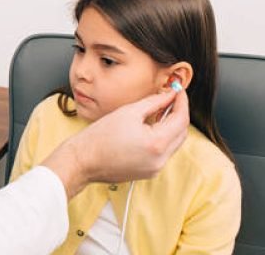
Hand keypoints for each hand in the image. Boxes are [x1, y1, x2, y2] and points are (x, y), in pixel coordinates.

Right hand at [42, 89, 188, 197]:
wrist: (82, 160)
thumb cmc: (98, 137)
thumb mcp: (128, 112)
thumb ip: (153, 102)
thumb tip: (169, 95)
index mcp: (156, 143)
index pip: (181, 119)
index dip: (181, 102)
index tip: (178, 91)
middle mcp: (160, 159)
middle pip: (181, 133)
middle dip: (178, 114)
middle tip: (170, 99)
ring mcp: (155, 168)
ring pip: (173, 143)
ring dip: (170, 127)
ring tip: (159, 112)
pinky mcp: (148, 172)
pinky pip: (162, 153)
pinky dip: (161, 139)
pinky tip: (149, 129)